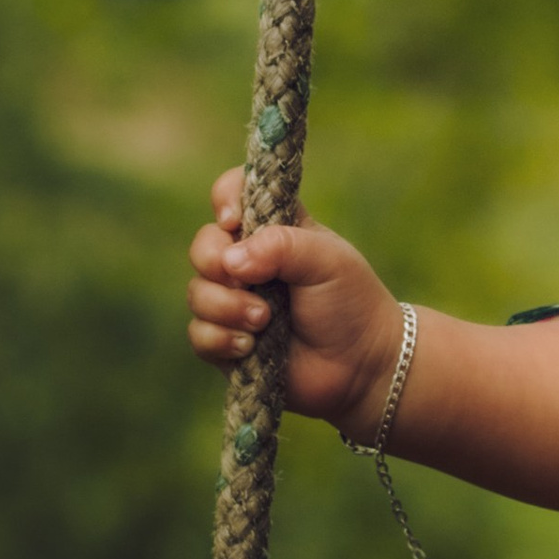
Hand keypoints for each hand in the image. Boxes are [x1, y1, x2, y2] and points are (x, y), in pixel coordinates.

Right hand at [187, 167, 403, 433]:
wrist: (361, 365)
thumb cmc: (350, 303)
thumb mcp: (327, 260)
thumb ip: (282, 246)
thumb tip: (231, 260)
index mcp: (273, 228)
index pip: (232, 193)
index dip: (225, 199)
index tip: (234, 221)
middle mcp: (247, 261)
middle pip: (203, 245)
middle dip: (215, 262)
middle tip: (249, 282)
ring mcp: (234, 301)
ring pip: (197, 293)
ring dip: (227, 307)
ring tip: (265, 321)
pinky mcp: (226, 341)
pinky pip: (199, 334)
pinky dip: (221, 339)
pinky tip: (250, 347)